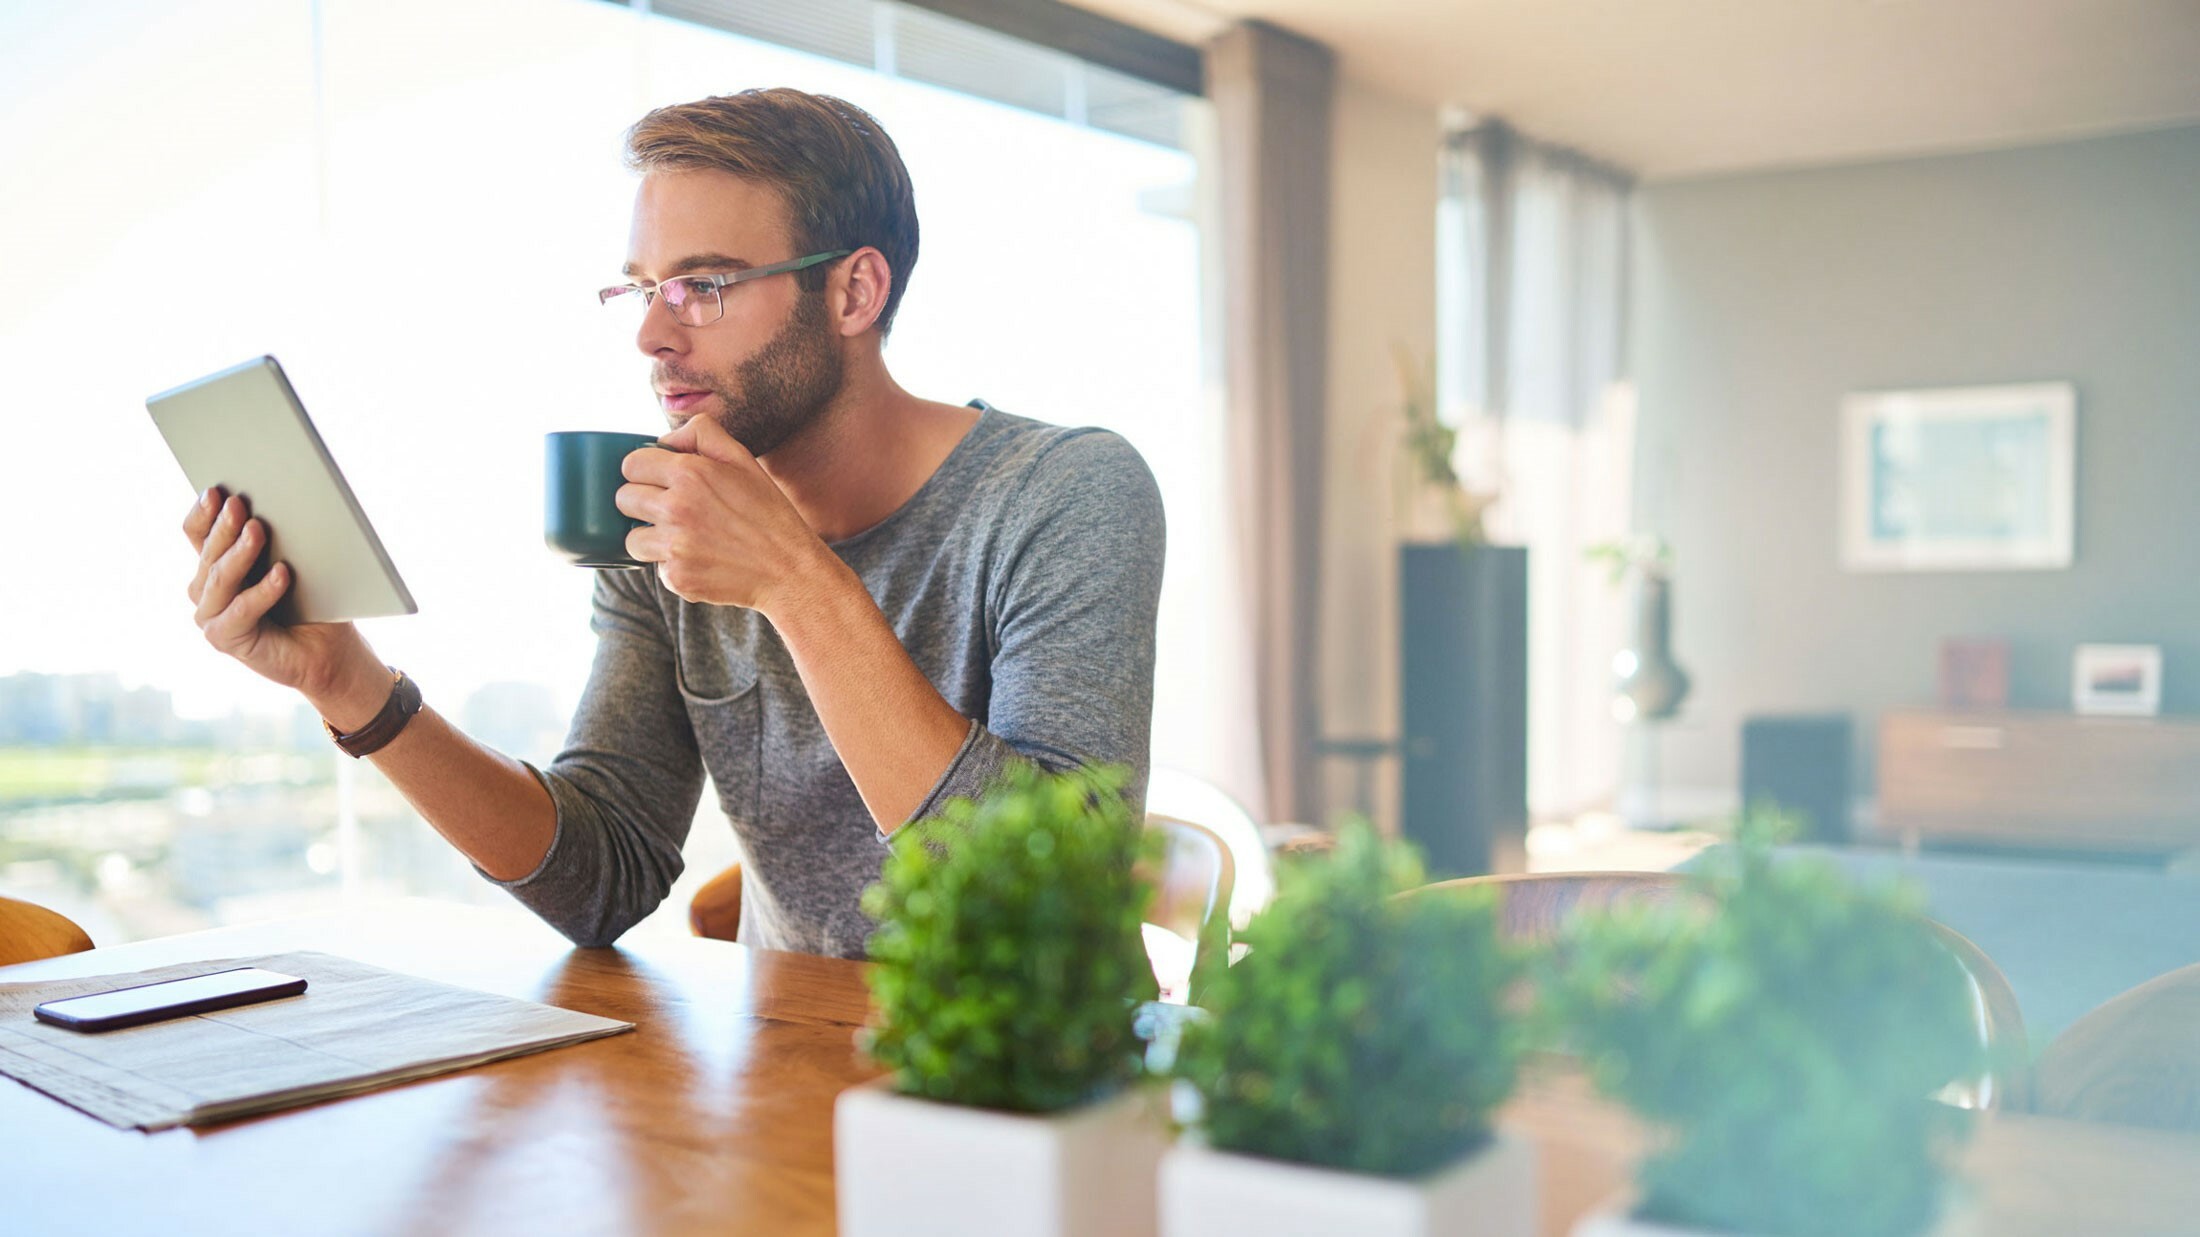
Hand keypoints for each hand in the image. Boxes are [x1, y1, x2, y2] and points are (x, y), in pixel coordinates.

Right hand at [183, 488, 383, 718]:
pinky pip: (241, 610)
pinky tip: (282, 573)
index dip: (203, 512)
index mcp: (215, 565)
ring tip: (258, 529)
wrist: (328, 650)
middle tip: (239, 503)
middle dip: (225, 526)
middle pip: (209, 552)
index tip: (216, 490)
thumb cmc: (310, 603)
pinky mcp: (224, 639)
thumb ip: (272, 540)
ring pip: (220, 579)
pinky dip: (263, 591)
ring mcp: (210, 616)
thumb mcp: (291, 561)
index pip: (196, 533)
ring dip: (240, 553)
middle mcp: (205, 590)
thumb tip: (275, 500)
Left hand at [617, 414, 836, 613]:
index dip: (643, 471)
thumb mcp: (743, 460)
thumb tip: (665, 440)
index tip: (657, 481)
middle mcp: (677, 508)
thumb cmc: (767, 513)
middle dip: (641, 503)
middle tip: (672, 511)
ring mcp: (675, 546)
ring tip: (684, 538)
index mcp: (690, 473)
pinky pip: (656, 568)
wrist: (789, 569)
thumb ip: (702, 433)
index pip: (631, 464)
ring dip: (650, 538)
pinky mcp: (677, 577)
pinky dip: (674, 566)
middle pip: (624, 499)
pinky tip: (702, 561)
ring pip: (632, 538)